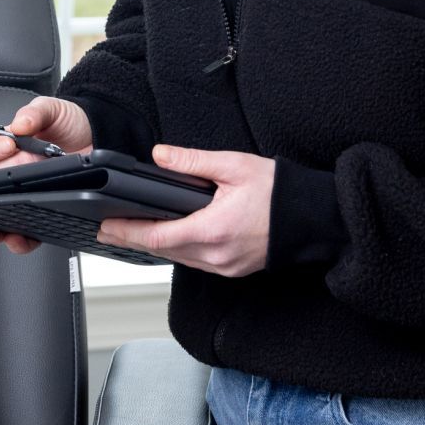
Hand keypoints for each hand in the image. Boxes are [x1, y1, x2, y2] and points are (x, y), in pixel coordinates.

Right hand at [0, 96, 93, 254]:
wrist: (100, 136)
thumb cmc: (71, 122)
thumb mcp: (52, 109)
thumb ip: (35, 112)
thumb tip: (20, 122)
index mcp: (11, 147)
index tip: (8, 145)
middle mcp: (15, 172)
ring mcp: (29, 193)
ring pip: (1, 215)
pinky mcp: (46, 209)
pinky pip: (29, 229)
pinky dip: (22, 239)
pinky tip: (20, 240)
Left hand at [94, 145, 274, 276]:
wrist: (316, 219)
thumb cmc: (281, 194)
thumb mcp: (234, 166)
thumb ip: (192, 162)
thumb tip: (160, 155)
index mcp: (214, 230)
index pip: (158, 237)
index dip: (128, 233)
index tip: (107, 227)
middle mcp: (218, 256)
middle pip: (164, 251)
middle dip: (133, 240)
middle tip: (108, 231)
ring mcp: (227, 266)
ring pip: (179, 259)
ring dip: (154, 247)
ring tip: (130, 234)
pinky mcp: (234, 268)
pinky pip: (196, 262)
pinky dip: (177, 251)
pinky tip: (167, 240)